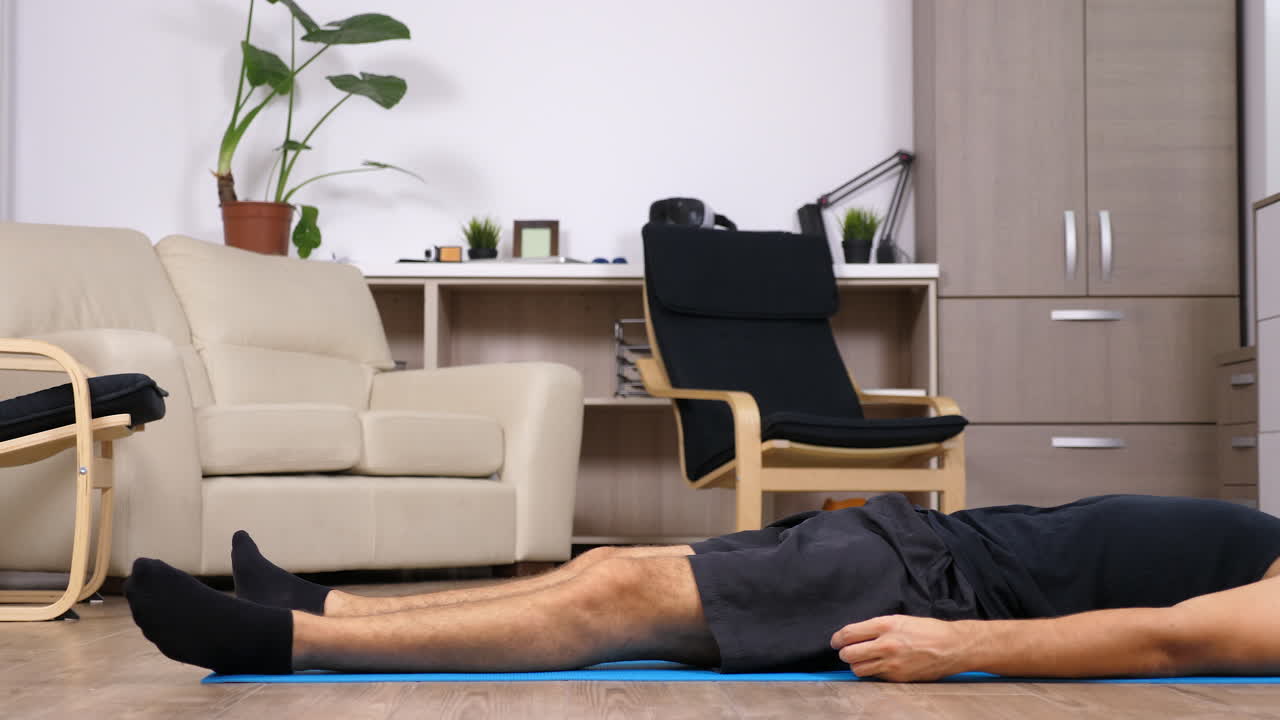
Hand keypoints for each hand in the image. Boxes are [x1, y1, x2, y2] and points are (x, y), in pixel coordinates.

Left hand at [830, 615, 971, 681]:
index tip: (835, 641)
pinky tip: (880, 665)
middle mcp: (886, 644)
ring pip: (858, 669)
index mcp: (885, 625)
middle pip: (848, 654)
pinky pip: (875, 676)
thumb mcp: (899, 620)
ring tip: (862, 660)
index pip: (849, 633)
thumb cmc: (927, 630)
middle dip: (844, 653)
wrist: (952, 647)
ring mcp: (892, 663)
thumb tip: (855, 635)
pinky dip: (873, 672)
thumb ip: (876, 627)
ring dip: (857, 665)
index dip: (837, 638)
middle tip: (846, 651)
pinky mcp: (898, 677)